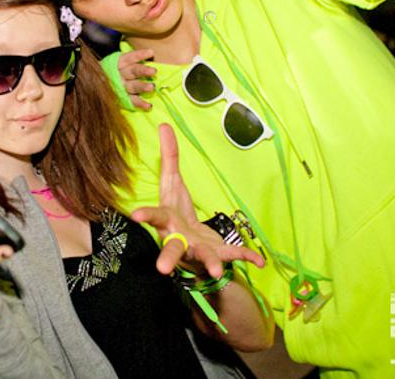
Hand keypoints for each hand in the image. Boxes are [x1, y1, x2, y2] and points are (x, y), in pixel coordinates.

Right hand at [118, 48, 155, 109]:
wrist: (98, 85)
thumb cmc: (115, 70)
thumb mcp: (120, 62)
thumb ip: (133, 60)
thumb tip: (151, 54)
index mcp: (119, 64)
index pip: (129, 58)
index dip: (139, 55)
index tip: (150, 52)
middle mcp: (119, 75)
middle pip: (132, 72)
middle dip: (142, 71)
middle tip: (153, 71)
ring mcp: (121, 87)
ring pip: (132, 86)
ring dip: (142, 87)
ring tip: (152, 87)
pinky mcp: (122, 98)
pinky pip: (132, 101)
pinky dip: (140, 103)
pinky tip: (149, 106)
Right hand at [131, 124, 264, 277]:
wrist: (189, 247)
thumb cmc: (177, 213)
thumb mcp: (173, 183)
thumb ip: (169, 156)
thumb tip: (163, 125)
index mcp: (168, 220)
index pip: (154, 216)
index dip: (145, 216)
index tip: (135, 217)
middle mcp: (180, 239)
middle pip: (171, 248)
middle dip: (168, 256)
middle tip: (162, 269)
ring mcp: (198, 250)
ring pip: (202, 257)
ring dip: (211, 262)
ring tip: (217, 270)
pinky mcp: (217, 255)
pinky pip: (232, 255)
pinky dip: (246, 257)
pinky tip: (259, 261)